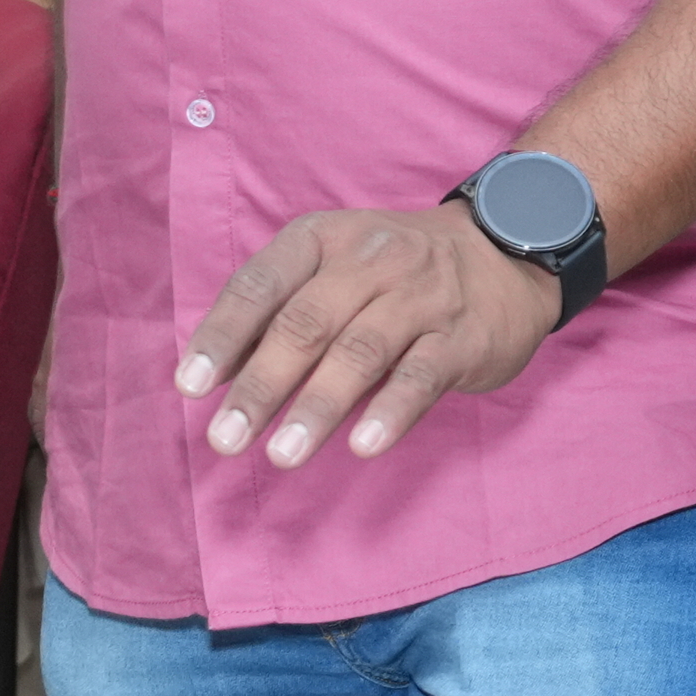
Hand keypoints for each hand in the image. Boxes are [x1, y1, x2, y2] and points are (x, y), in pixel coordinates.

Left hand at [178, 204, 555, 465]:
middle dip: (260, 385)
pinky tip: (362, 447)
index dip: (223, 335)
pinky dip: (390, 411)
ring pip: (359, 353)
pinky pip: (421, 376)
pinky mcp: (462, 336)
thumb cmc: (395, 273)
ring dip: (317, 408)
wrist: (506, 253)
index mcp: (322, 239)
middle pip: (305, 324)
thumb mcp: (332, 268)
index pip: (261, 284)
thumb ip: (276, 314)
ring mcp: (421, 297)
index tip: (189, 386)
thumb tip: (211, 377)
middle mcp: (370, 260)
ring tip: (282, 456)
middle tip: (225, 439)